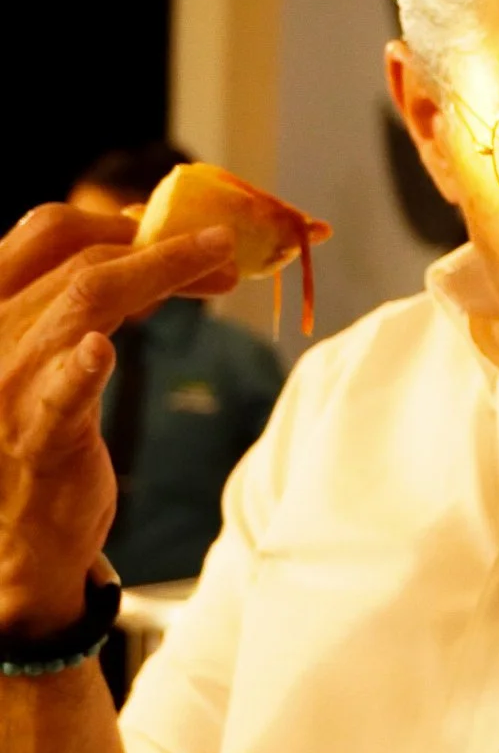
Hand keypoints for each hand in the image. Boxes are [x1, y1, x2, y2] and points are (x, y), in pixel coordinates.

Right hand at [0, 204, 236, 634]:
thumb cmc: (40, 436)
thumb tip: (146, 246)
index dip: (116, 216)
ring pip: (84, 298)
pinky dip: (80, 368)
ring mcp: (7, 383)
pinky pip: (60, 391)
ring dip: (162, 271)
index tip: (174, 227)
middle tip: (223, 249)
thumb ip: (78, 303)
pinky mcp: (38, 436)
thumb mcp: (47, 355)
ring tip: (219, 266)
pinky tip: (99, 352)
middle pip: (76, 255)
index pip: (45, 230)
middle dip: (159, 242)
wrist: (19, 536)